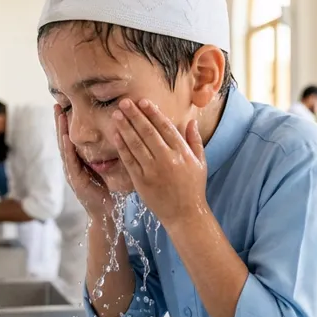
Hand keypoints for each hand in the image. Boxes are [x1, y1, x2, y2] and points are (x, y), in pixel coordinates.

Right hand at [53, 105, 112, 214]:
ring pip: (64, 147)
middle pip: (63, 139)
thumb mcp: (104, 168)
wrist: (105, 212)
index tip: (64, 106)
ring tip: (58, 114)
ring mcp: (72, 172)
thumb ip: (102, 154)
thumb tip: (113, 135)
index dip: (66, 123)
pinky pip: (70, 161)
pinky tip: (66, 137)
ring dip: (60, 130)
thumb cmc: (107, 191)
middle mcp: (72, 165)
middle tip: (56, 104)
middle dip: (59, 122)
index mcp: (78, 161)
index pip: (70, 138)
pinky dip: (67, 148)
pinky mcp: (76, 180)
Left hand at [114, 98, 207, 226]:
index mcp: (182, 153)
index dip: (153, 113)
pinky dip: (122, 147)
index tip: (143, 102)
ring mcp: (153, 171)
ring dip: (125, 128)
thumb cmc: (193, 187)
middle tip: (125, 102)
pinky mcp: (141, 182)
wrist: (185, 214)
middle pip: (148, 132)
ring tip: (117, 114)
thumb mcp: (200, 163)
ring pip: (136, 144)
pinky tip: (116, 135)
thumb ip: (195, 141)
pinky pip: (129, 161)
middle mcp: (167, 160)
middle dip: (135, 116)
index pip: (165, 128)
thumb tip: (191, 121)